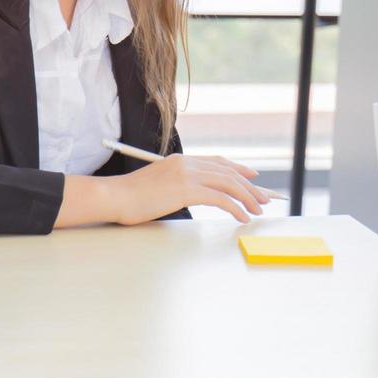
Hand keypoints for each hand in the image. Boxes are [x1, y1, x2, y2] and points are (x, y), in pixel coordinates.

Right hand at [111, 154, 271, 224]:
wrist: (113, 196)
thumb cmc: (129, 196)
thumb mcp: (158, 184)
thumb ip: (177, 184)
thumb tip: (193, 194)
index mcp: (181, 160)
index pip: (217, 161)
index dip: (238, 168)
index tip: (252, 175)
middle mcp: (187, 163)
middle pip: (227, 172)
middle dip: (249, 185)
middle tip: (264, 197)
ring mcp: (187, 174)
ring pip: (228, 183)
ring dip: (247, 197)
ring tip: (258, 209)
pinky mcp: (186, 190)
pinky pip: (220, 198)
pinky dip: (235, 207)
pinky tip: (242, 217)